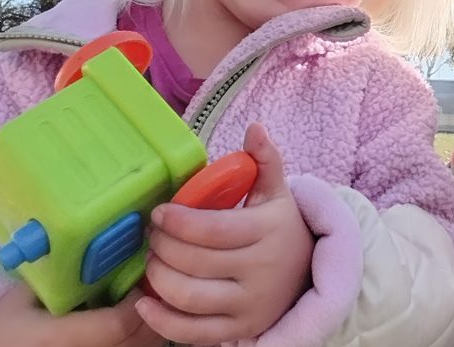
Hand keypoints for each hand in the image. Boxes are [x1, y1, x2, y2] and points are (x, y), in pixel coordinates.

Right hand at [0, 283, 161, 346]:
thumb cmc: (1, 330)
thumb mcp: (25, 297)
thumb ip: (61, 275)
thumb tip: (98, 245)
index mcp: (64, 337)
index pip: (121, 322)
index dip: (138, 299)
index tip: (138, 278)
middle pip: (141, 337)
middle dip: (153, 307)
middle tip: (149, 283)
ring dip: (151, 323)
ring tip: (143, 300)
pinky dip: (141, 338)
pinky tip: (133, 320)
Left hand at [137, 122, 314, 343]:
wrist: (308, 276)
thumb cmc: (282, 229)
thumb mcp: (278, 193)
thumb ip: (265, 160)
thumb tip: (255, 127)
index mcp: (269, 231)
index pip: (214, 229)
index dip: (179, 222)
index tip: (159, 214)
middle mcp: (262, 270)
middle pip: (195, 262)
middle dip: (162, 247)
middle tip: (151, 236)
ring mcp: (250, 304)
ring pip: (189, 297)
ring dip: (158, 278)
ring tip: (152, 261)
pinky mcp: (240, 330)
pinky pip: (193, 332)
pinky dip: (162, 321)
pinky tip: (144, 302)